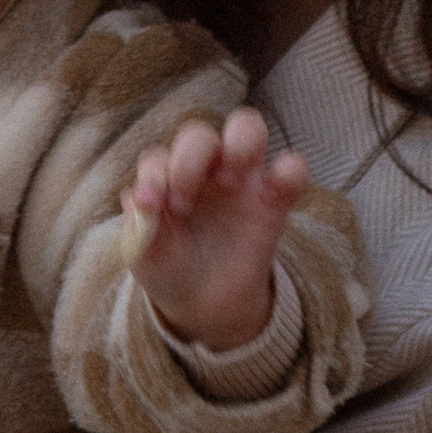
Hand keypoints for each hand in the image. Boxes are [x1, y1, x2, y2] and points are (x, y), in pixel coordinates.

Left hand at [124, 108, 310, 355]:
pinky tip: (274, 195)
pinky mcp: (274, 199)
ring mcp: (241, 180)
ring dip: (239, 144)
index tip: (152, 206)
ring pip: (247, 128)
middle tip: (183, 205)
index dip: (154, 175)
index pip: (159, 158)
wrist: (205, 305)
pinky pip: (293, 169)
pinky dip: (291, 170)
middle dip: (189, 160)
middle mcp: (203, 170)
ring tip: (229, 183)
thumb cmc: (170, 269)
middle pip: (198, 135)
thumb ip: (138, 225)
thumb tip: (137, 196)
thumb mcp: (143, 255)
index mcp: (167, 178)